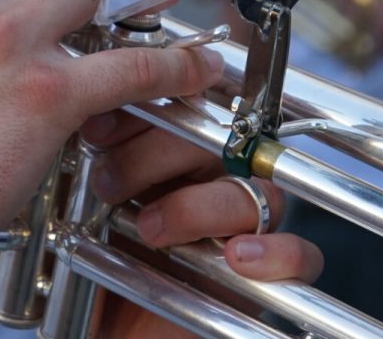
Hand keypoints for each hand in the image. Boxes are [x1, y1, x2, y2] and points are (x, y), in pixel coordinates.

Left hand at [83, 110, 325, 335]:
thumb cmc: (88, 274)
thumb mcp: (81, 205)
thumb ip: (98, 158)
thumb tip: (94, 107)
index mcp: (175, 156)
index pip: (193, 106)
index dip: (155, 104)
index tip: (101, 122)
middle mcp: (215, 185)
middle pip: (222, 140)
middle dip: (159, 150)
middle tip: (108, 180)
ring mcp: (243, 230)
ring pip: (254, 191)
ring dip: (198, 205)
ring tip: (149, 227)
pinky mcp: (264, 278)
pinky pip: (301, 255)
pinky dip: (275, 253)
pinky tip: (236, 258)